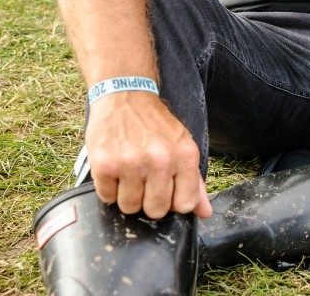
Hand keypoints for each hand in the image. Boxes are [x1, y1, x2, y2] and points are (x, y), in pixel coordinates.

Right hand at [84, 91, 210, 218]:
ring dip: (127, 195)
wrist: (126, 95)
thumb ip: (195, 181)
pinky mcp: (104, 164)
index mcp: (185, 155)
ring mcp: (131, 162)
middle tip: (144, 179)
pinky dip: (109, 188)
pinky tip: (115, 168)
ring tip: (129, 171)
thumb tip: (205, 213)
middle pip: (156, 210)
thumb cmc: (156, 125)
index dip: (173, 201)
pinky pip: (107, 198)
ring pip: (129, 207)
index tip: (166, 189)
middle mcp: (160, 159)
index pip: (185, 204)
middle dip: (149, 200)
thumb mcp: (183, 145)